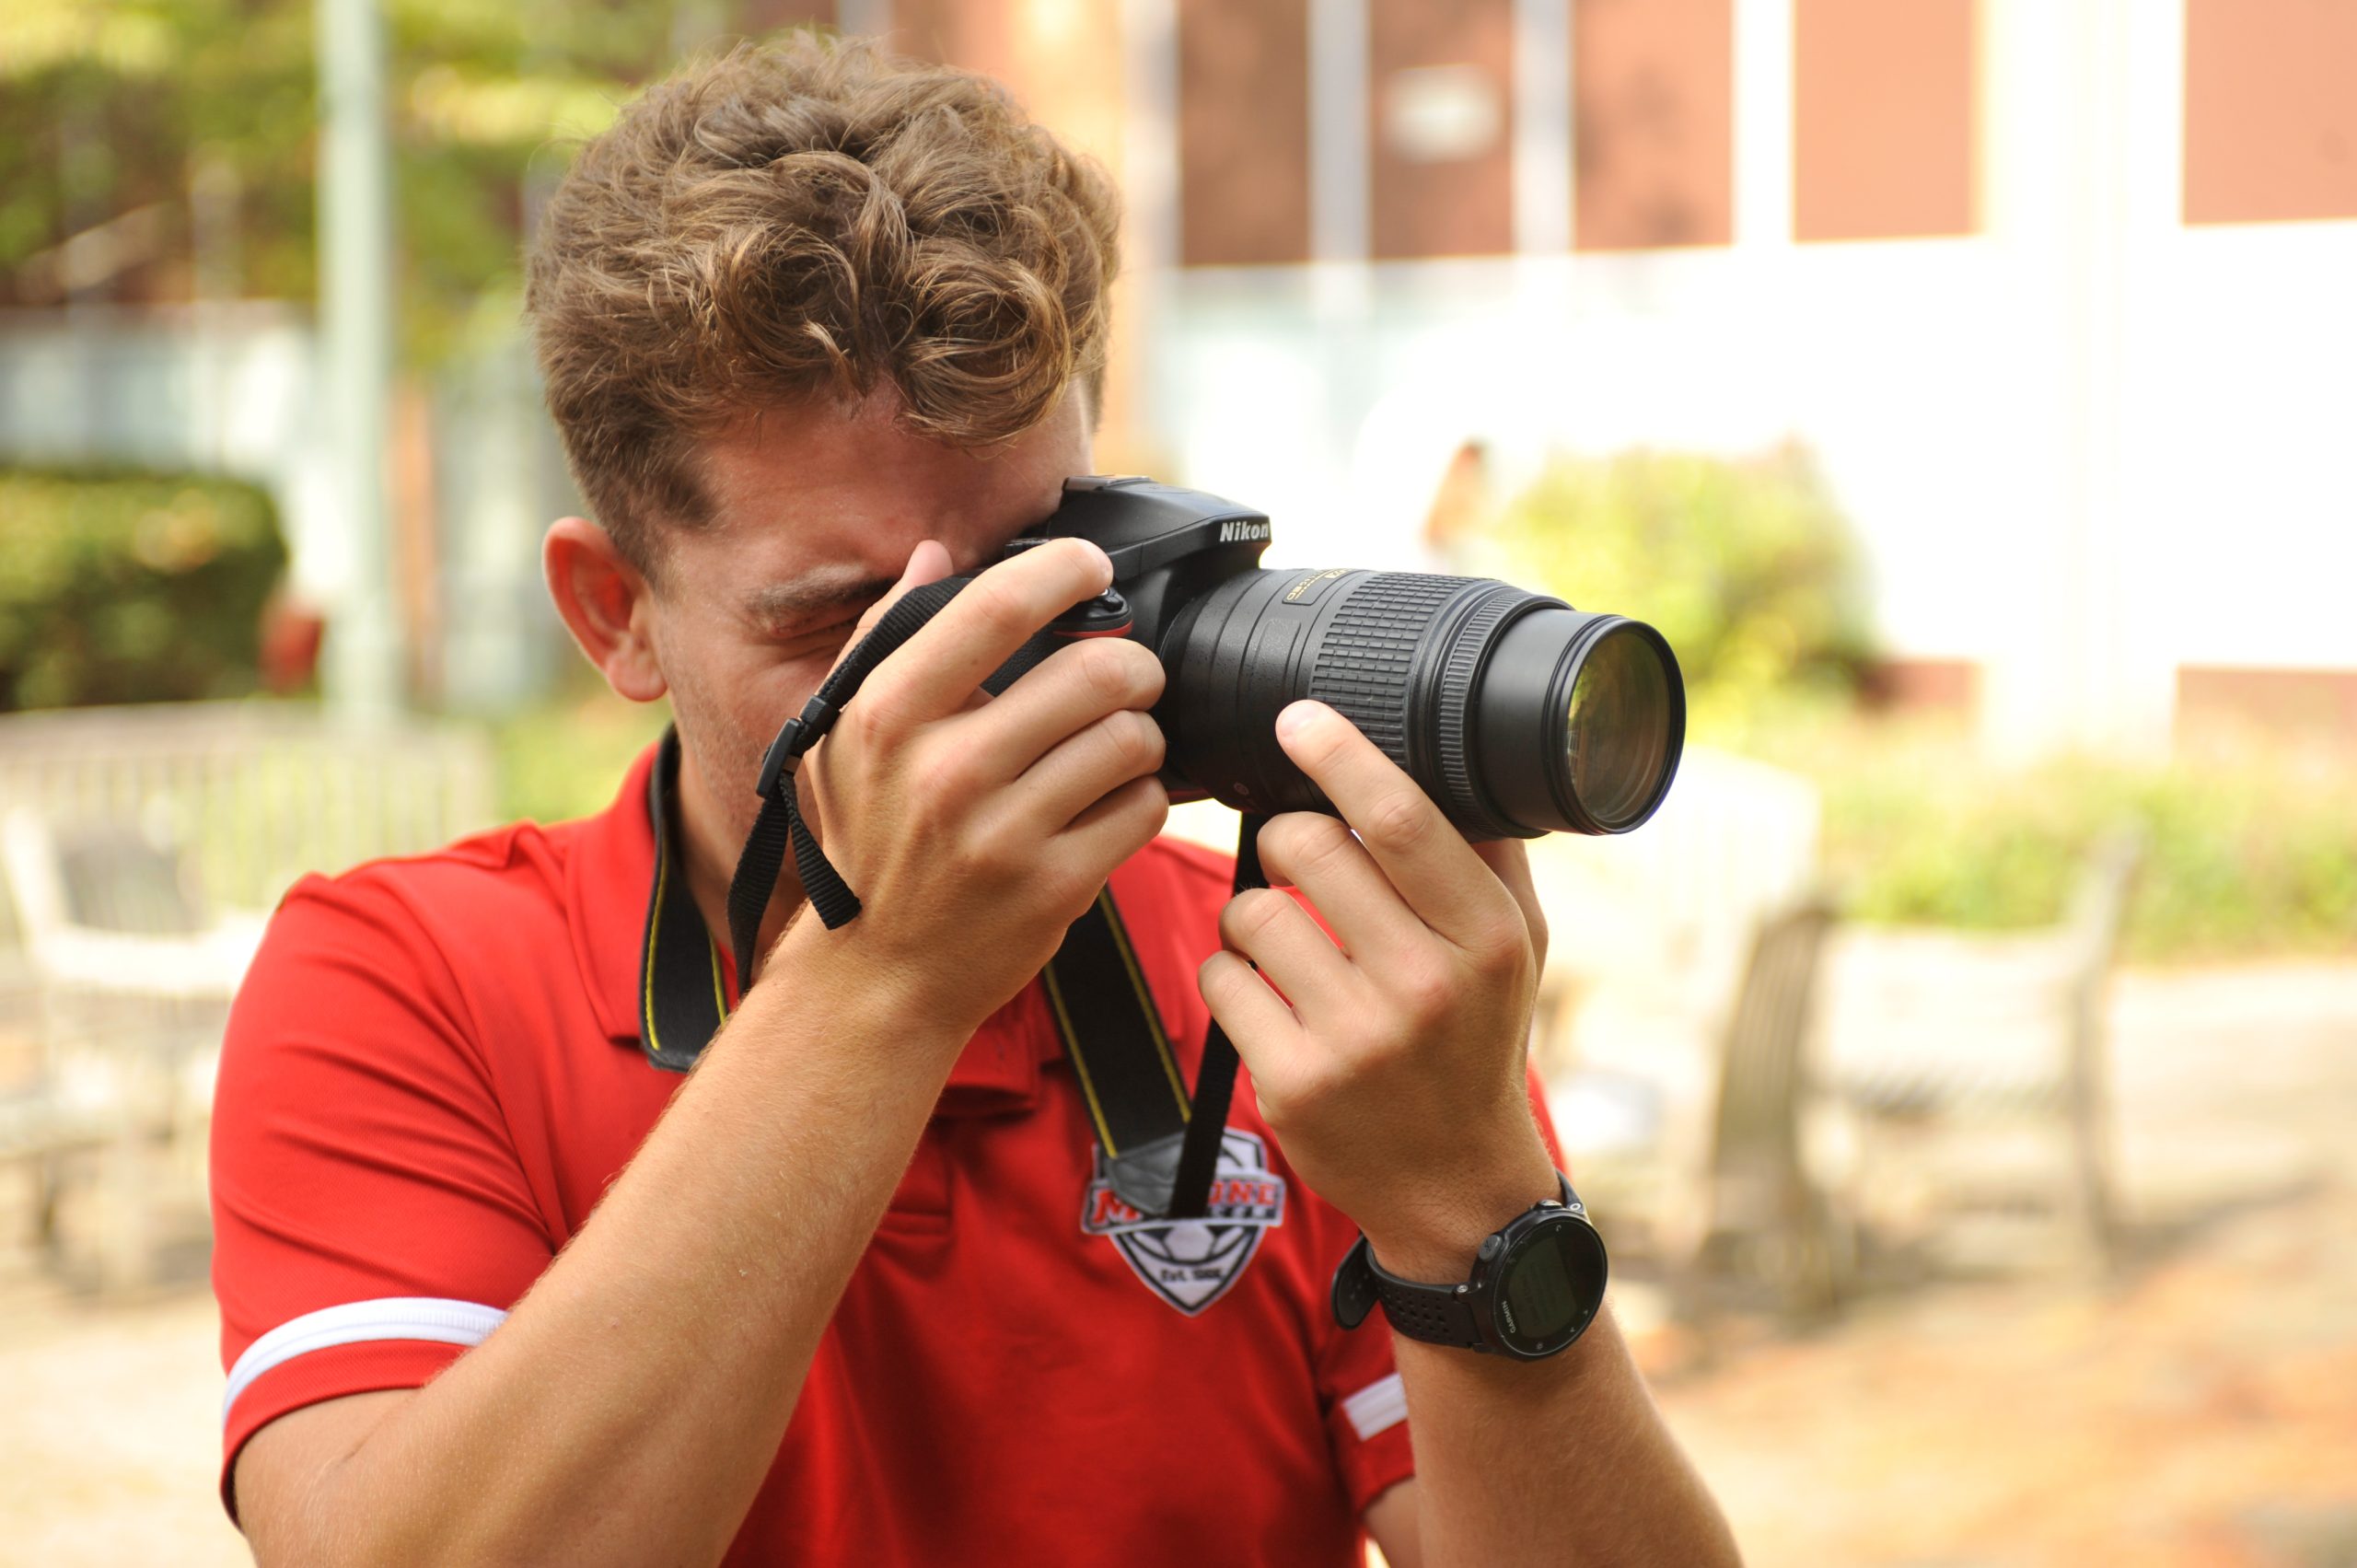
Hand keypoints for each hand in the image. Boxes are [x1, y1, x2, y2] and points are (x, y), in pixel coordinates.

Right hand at [771, 538, 1169, 1044]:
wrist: (876, 977)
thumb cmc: (866, 844)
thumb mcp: (841, 739)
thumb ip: (883, 639)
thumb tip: (930, 553)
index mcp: (888, 717)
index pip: (994, 608)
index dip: (1062, 569)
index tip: (1089, 567)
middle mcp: (944, 771)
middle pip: (1095, 672)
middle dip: (1131, 664)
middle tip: (1127, 675)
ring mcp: (1003, 835)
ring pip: (1131, 739)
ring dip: (1140, 733)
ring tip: (1117, 743)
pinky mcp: (1054, 888)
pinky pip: (1142, 808)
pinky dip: (1141, 797)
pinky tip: (1111, 801)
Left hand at [1197, 700, 1556, 1277]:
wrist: (1458, 1186)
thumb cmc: (1478, 1042)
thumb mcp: (1518, 948)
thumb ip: (1487, 853)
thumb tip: (1447, 746)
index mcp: (1484, 937)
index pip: (1398, 819)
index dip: (1337, 755)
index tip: (1297, 718)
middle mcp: (1424, 985)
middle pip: (1303, 848)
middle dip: (1284, 839)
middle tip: (1300, 864)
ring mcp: (1355, 1039)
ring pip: (1250, 910)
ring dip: (1252, 912)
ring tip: (1286, 941)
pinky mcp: (1293, 1083)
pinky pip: (1221, 978)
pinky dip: (1231, 975)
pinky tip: (1269, 997)